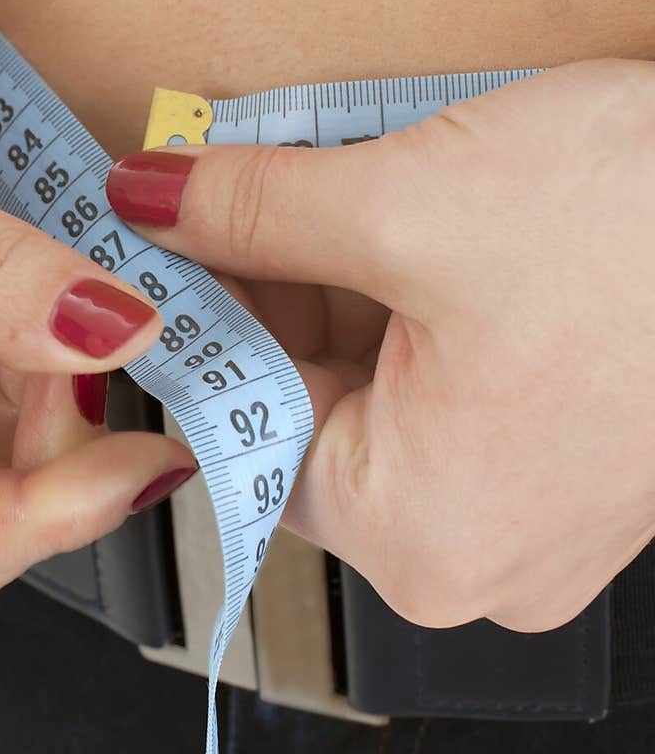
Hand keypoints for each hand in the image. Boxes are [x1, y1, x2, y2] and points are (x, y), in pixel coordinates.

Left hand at [107, 60, 654, 631]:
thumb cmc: (650, 228)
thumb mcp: (414, 200)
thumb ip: (253, 209)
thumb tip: (149, 199)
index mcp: (419, 533)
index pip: (242, 438)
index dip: (197, 329)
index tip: (164, 248)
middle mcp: (474, 558)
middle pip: (312, 420)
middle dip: (275, 302)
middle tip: (241, 196)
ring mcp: (534, 524)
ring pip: (386, 405)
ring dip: (348, 298)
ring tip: (336, 195)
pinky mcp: (575, 473)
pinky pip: (456, 402)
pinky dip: (421, 319)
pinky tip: (415, 233)